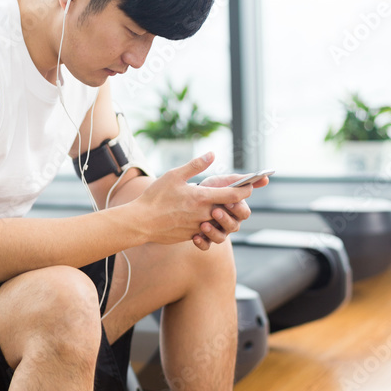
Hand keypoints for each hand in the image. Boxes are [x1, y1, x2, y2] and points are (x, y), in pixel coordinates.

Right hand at [134, 152, 254, 249]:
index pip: (233, 195)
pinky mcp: (192, 236)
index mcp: (202, 198)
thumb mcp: (174, 175)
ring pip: (220, 222)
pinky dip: (208, 224)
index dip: (245, 190)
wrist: (141, 222)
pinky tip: (200, 216)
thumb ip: (195, 165)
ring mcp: (198, 227)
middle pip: (230, 210)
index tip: (250, 185)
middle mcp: (204, 214)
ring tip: (217, 206)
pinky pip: (207, 231)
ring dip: (223, 215)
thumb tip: (212, 154)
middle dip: (235, 203)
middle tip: (234, 195)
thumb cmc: (155, 197)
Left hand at [195, 171, 269, 245]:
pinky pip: (206, 246)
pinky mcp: (206, 239)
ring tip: (203, 225)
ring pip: (220, 238)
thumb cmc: (213, 188)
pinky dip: (201, 242)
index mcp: (237, 210)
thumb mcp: (227, 182)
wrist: (191, 197)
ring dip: (212, 232)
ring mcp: (219, 232)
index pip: (244, 213)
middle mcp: (230, 223)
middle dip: (225, 219)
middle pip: (233, 226)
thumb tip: (266, 178)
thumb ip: (244, 180)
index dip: (237, 208)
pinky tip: (195, 236)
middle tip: (215, 211)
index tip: (229, 202)